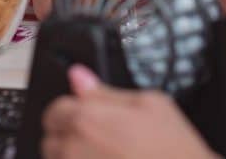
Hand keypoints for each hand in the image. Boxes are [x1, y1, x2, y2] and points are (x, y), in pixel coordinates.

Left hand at [42, 65, 216, 158]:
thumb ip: (106, 91)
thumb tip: (78, 75)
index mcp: (87, 119)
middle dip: (69, 137)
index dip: (72, 111)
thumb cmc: (175, 149)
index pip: (54, 110)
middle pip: (51, 139)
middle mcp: (74, 150)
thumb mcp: (150, 104)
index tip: (88, 118)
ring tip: (106, 157)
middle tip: (101, 141)